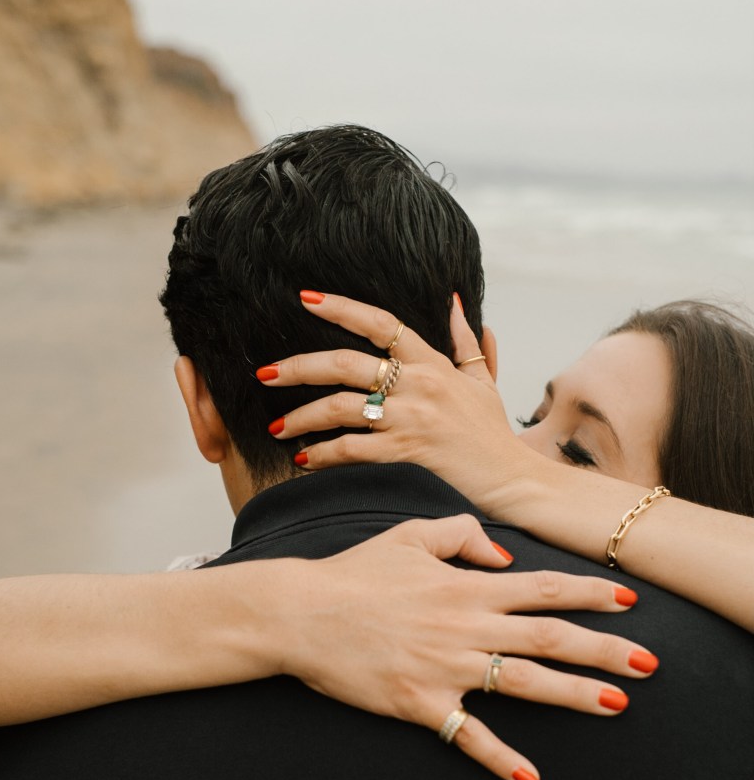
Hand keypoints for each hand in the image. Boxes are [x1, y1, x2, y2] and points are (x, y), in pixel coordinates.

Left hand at [259, 291, 536, 516]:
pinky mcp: (408, 452)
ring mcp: (412, 418)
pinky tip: (304, 458)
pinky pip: (353, 449)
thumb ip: (466, 341)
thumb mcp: (483, 381)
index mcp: (433, 362)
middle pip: (345, 363)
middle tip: (264, 373)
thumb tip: (454, 301)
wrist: (514, 480)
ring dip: (302, 417)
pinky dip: (323, 454)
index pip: (381, 322)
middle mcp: (420, 384)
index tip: (304, 298)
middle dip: (298, 367)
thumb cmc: (493, 434)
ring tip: (277, 427)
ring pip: (341, 408)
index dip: (341, 307)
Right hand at [276, 514, 654, 779]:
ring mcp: (446, 668)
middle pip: (548, 638)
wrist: (302, 613)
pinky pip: (469, 735)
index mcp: (465, 587)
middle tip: (647, 662)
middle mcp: (465, 627)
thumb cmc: (355, 572)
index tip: (626, 602)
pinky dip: (501, 757)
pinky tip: (531, 776)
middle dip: (603, 649)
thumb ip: (462, 533)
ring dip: (575, 695)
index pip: (541, 589)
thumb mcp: (409, 534)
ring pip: (524, 683)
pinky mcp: (421, 703)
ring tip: (618, 705)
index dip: (587, 595)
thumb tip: (503, 556)